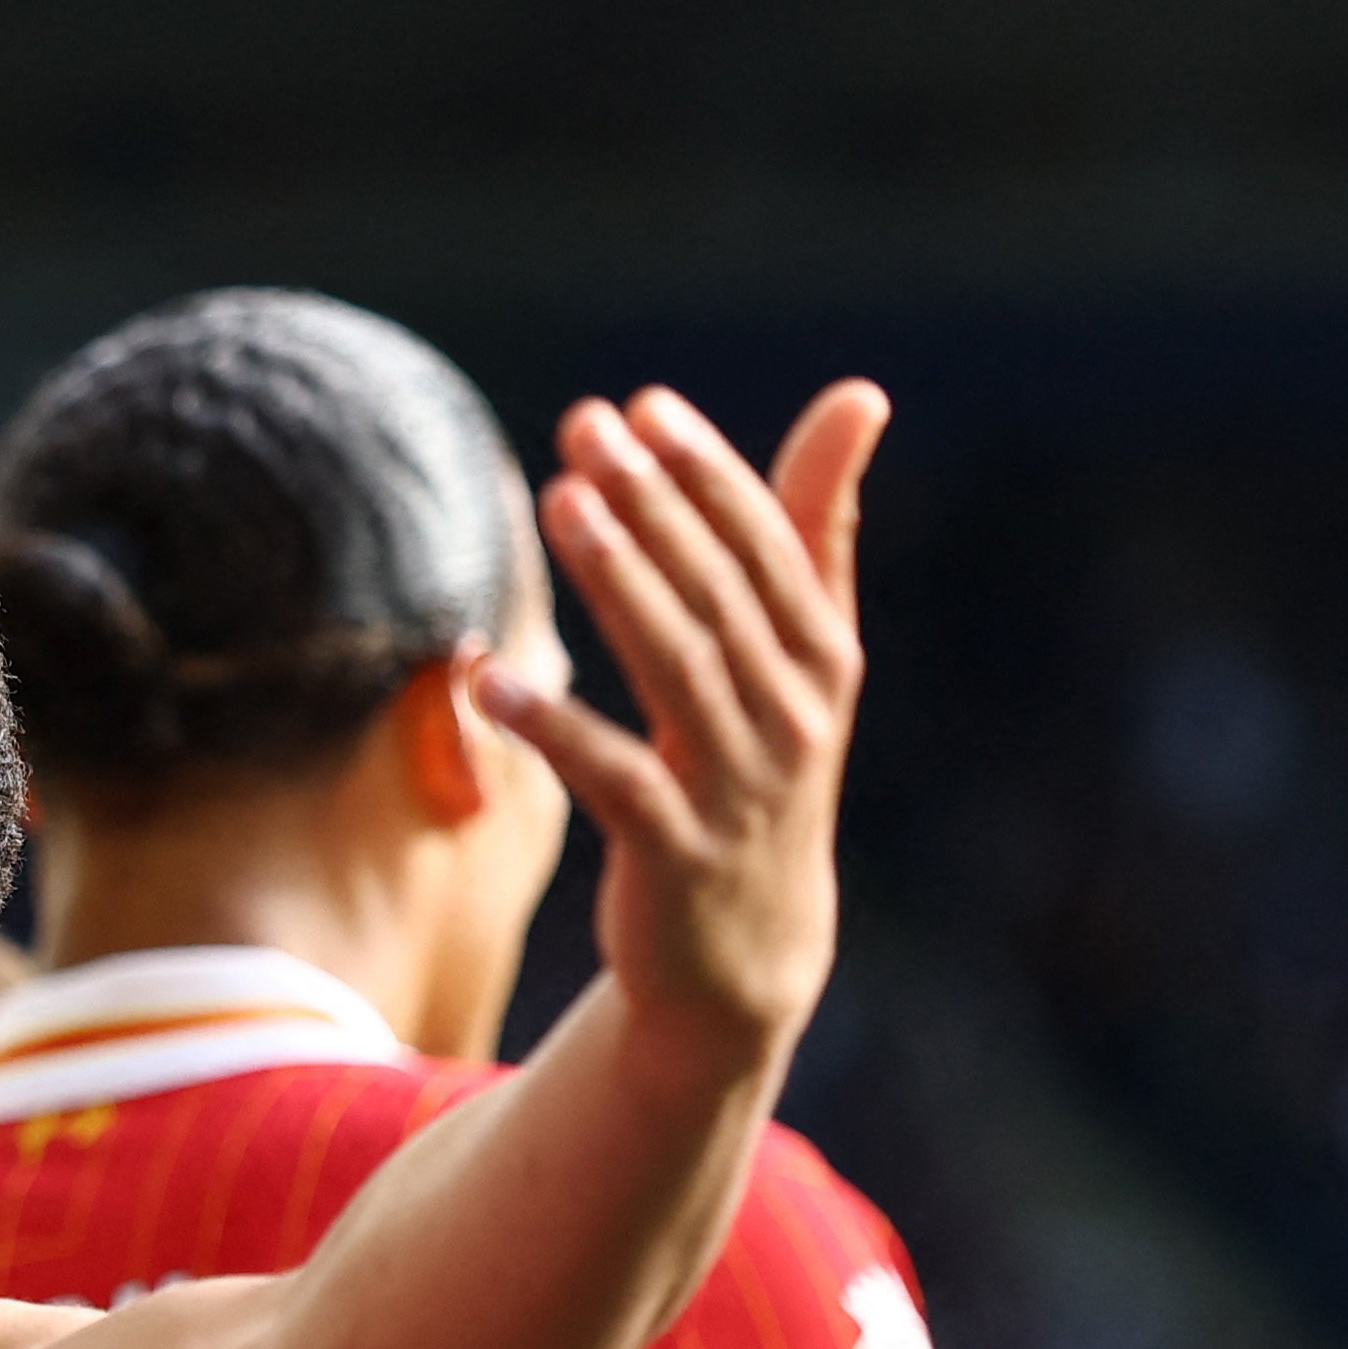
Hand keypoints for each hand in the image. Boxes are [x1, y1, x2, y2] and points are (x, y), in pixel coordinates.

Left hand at [472, 380, 885, 1070]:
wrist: (751, 954)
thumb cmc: (764, 770)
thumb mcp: (803, 656)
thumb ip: (815, 527)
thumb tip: (862, 394)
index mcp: (821, 658)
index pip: (766, 547)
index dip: (707, 473)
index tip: (644, 406)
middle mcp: (792, 717)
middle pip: (717, 594)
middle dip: (651, 504)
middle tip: (583, 429)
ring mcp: (737, 789)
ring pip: (675, 668)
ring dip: (617, 582)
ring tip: (558, 504)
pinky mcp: (674, 855)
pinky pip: (610, 777)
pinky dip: (550, 726)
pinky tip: (486, 678)